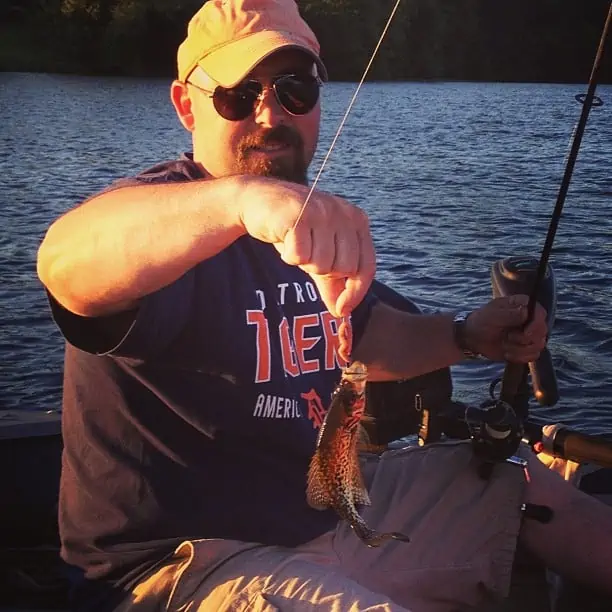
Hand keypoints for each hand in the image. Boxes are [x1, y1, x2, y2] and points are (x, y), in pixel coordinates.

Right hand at [238, 176, 375, 316]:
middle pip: (344, 269)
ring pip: (321, 265)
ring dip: (304, 262)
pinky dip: (289, 255)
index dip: (356, 292)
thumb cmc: (294, 229)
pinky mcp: (298, 215)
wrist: (258, 202)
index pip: (367, 266)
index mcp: (357, 221)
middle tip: (307, 253)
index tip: (341, 311)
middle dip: (323, 271)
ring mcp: (321, 212)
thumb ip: (332, 283)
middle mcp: (343, 213)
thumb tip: (341, 313)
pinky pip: (299, 256)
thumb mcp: (318, 256)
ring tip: (296, 243)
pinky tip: (283, 239)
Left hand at [465, 295, 547, 361]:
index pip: (540, 313)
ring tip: (504, 344)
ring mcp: (529, 334)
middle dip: (525, 339)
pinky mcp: (526, 348)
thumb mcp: (492, 315)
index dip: (536, 324)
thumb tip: (526, 311)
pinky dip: (519, 357)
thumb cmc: (480, 322)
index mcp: (522, 306)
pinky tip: (507, 353)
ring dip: (520, 348)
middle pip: (542, 331)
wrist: (472, 338)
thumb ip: (509, 313)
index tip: (525, 332)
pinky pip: (533, 356)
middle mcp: (529, 319)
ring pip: (539, 345)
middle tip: (508, 337)